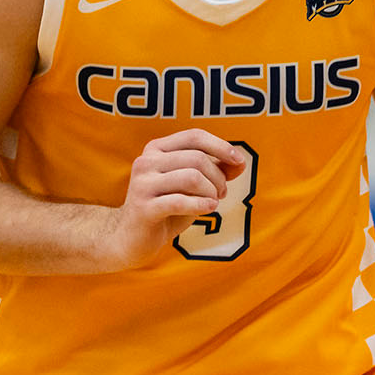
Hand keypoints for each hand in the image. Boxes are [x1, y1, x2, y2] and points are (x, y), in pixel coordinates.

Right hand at [100, 129, 248, 270]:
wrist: (133, 238)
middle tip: (220, 193)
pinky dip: (201, 205)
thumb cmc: (166, 208)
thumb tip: (240, 162)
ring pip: (192, 177)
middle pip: (197, 159)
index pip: (194, 136)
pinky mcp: (144, 207)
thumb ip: (215, 170)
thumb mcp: (192, 186)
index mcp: (156, 149)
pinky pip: (180, 201)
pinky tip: (209, 208)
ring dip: (211, 192)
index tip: (239, 161)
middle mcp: (146, 161)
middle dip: (218, 177)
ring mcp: (142, 184)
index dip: (220, 146)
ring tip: (212, 202)